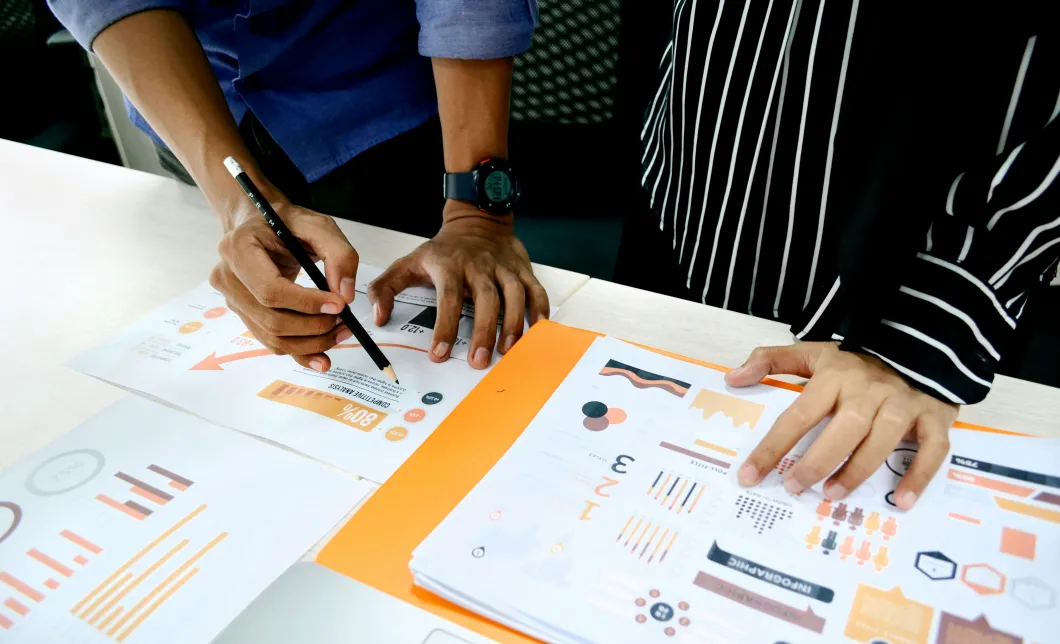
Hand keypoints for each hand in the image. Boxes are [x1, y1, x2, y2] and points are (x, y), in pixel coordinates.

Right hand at [210, 201, 359, 371]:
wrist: (262, 224)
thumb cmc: (288, 223)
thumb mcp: (319, 226)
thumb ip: (339, 255)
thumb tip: (344, 295)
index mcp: (239, 248)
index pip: (271, 290)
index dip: (307, 303)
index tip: (338, 305)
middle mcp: (228, 277)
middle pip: (272, 319)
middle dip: (314, 326)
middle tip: (345, 320)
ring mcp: (233, 300)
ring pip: (272, 337)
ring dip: (311, 343)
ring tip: (340, 331)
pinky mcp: (245, 315)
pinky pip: (271, 342)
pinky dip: (300, 352)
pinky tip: (322, 356)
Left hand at [368, 203, 548, 368]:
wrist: (476, 219)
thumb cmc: (442, 250)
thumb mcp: (408, 263)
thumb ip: (385, 289)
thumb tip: (378, 317)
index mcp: (449, 266)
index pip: (447, 298)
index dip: (445, 327)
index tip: (440, 353)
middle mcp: (478, 266)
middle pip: (485, 299)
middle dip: (484, 331)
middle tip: (479, 361)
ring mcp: (503, 267)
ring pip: (514, 294)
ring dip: (513, 323)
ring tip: (508, 350)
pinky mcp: (522, 268)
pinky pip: (535, 288)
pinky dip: (540, 309)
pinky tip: (537, 330)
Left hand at [725, 342, 957, 509]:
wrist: (920, 342)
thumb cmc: (858, 359)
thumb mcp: (813, 352)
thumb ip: (771, 361)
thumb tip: (733, 378)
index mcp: (836, 376)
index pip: (798, 415)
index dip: (772, 447)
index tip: (749, 475)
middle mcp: (870, 391)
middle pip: (845, 428)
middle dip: (818, 461)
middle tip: (795, 487)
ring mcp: (905, 404)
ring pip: (884, 439)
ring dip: (859, 470)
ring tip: (833, 494)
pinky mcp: (935, 417)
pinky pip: (933, 449)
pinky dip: (919, 476)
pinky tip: (902, 501)